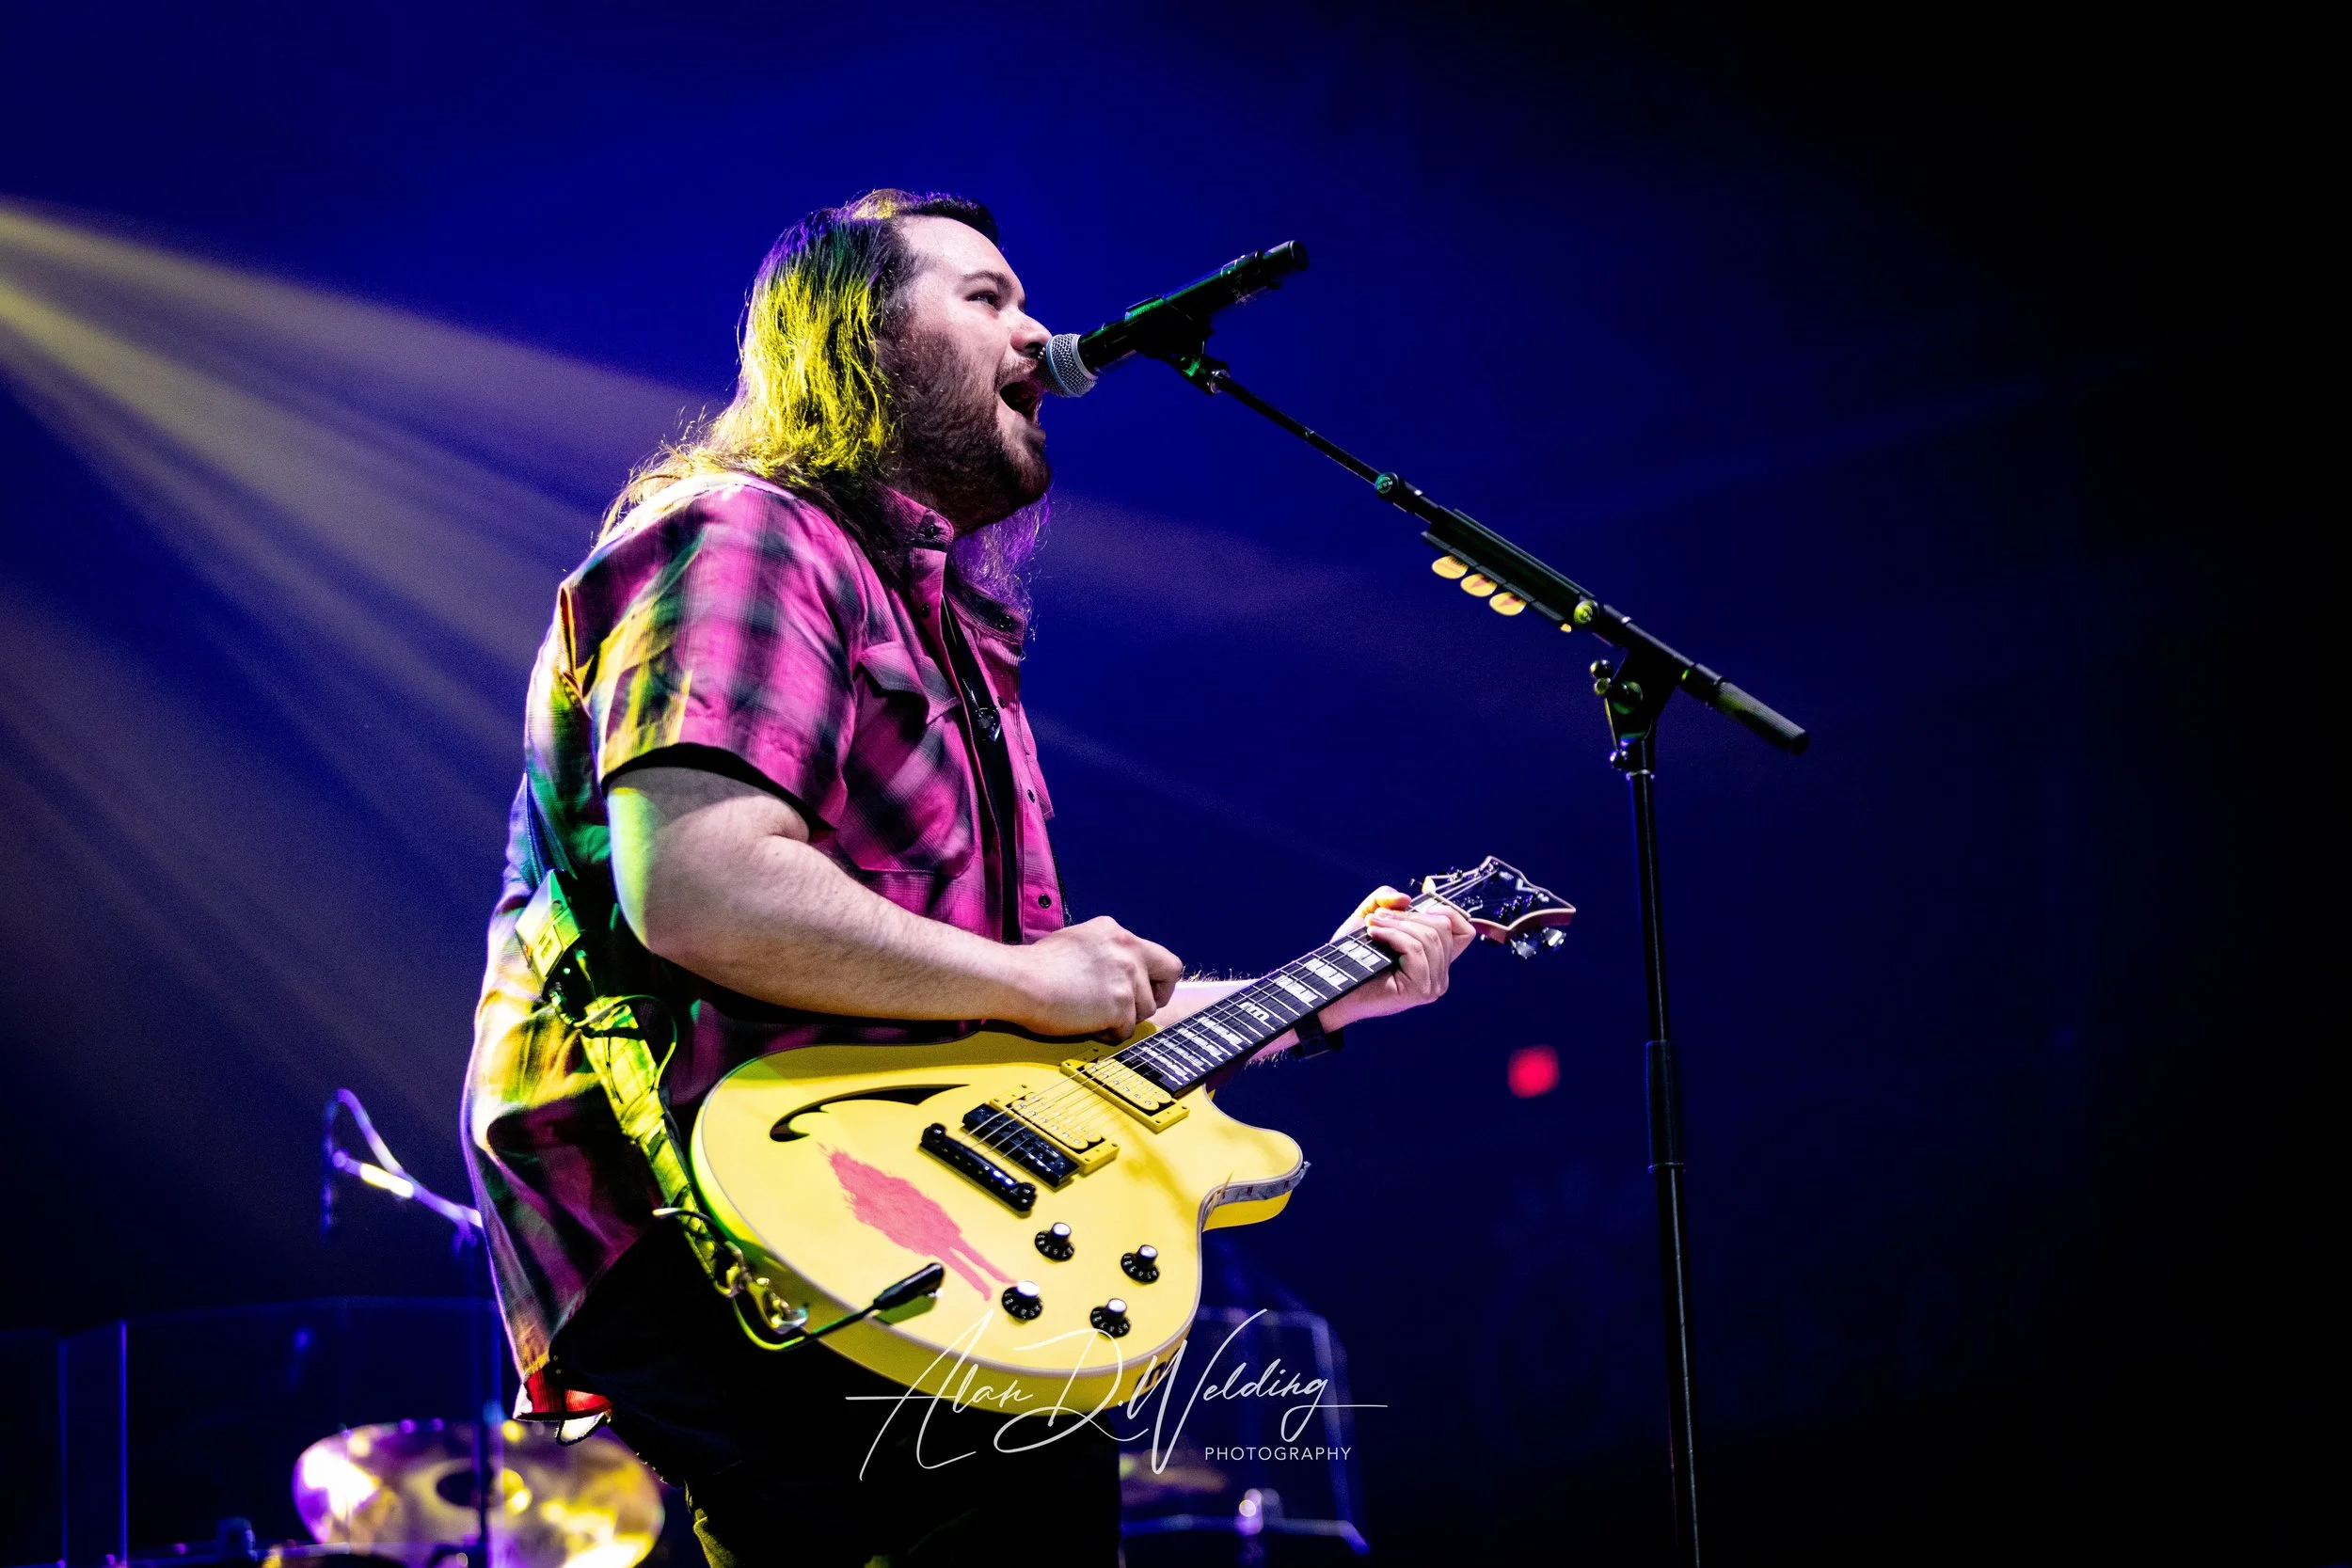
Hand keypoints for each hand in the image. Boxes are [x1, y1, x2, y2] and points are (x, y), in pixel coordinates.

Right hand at [1002, 916, 1183, 1037]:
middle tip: (1136, 1008)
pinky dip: (1109, 1034)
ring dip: (1123, 1018)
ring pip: (1146, 1009)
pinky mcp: (1120, 1003)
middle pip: (1170, 972)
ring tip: (1093, 1016)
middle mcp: (1128, 948)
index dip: (1153, 976)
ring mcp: (1127, 976)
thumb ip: (1104, 952)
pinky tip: (1087, 1025)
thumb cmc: (1037, 966)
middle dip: (1158, 994)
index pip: (1157, 954)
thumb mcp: (1077, 941)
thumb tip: (1115, 973)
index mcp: (1116, 932)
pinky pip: (1126, 1030)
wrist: (1021, 980)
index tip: (1143, 988)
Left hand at [1319, 887, 1473, 1030]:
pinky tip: (1373, 934)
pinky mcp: (1420, 990)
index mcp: (1436, 959)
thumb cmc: (1351, 955)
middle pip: (1443, 927)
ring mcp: (1433, 985)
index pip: (1464, 931)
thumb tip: (1406, 898)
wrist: (1332, 983)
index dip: (1446, 911)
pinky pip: (1415, 949)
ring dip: (1396, 923)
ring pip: (1428, 937)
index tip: (1413, 907)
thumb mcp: (1370, 916)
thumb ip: (1387, 899)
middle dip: (1407, 915)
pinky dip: (1393, 935)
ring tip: (1371, 924)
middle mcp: (1440, 974)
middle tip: (1377, 915)